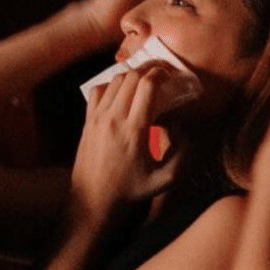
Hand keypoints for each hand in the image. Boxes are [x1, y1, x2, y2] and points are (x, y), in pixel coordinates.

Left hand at [71, 64, 181, 221]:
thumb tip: (179, 123)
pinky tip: (123, 93)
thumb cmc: (131, 191)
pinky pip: (98, 90)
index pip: (147, 86)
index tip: (171, 75)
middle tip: (162, 73)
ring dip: (133, 75)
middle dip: (150, 69)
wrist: (93, 201)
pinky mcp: (87, 121)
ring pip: (115, 80)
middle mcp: (113, 120)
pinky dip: (112, 84)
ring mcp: (97, 119)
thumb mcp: (166, 179)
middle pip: (132, 76)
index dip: (161, 73)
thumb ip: (182, 152)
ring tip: (146, 81)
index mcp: (134, 131)